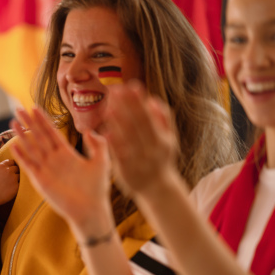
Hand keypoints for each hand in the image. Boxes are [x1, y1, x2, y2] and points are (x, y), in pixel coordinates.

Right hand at [0, 159, 18, 209]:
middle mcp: (8, 170)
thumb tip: (3, 165)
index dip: (13, 165)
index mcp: (1, 166)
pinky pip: (21, 184)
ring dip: (18, 179)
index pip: (11, 161)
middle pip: (17, 168)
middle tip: (14, 176)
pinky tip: (14, 188)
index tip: (13, 168)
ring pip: (20, 176)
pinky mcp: (16, 186)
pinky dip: (18, 185)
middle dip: (16, 171)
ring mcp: (13, 178)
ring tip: (13, 183)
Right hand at [10, 108, 111, 231]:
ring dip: (22, 136)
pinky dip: (22, 156)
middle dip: (29, 123)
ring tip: (13, 122)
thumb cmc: (97, 189)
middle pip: (39, 137)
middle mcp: (54, 160)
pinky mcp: (41, 181)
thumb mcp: (102, 162)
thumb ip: (98, 145)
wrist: (90, 210)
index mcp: (66, 154)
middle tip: (19, 109)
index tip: (35, 108)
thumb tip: (89, 129)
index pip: (52, 132)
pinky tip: (14, 146)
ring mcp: (46, 170)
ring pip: (32, 148)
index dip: (43, 120)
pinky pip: (29, 166)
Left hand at [104, 81, 178, 196]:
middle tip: (115, 89)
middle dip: (127, 106)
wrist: (157, 189)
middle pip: (139, 124)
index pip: (150, 115)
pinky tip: (105, 132)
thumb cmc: (160, 158)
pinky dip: (114, 144)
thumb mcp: (169, 139)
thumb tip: (153, 99)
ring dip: (119, 122)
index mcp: (164, 138)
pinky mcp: (127, 171)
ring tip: (109, 107)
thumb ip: (163, 119)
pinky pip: (120, 155)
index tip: (130, 85)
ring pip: (129, 138)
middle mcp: (153, 148)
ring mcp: (141, 160)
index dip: (140, 101)